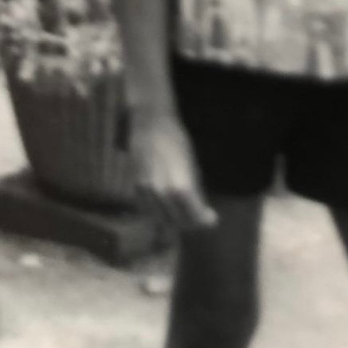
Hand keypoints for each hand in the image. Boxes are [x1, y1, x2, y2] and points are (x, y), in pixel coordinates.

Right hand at [130, 110, 217, 233]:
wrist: (149, 125)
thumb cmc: (176, 140)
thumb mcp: (191, 163)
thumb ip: (195, 189)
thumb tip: (203, 210)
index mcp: (177, 183)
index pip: (191, 211)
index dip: (201, 219)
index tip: (212, 220)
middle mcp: (159, 191)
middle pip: (175, 220)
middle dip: (190, 222)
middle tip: (200, 217)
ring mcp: (145, 193)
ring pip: (161, 219)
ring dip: (175, 220)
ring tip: (187, 214)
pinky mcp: (135, 190)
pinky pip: (149, 211)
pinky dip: (161, 214)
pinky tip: (170, 208)